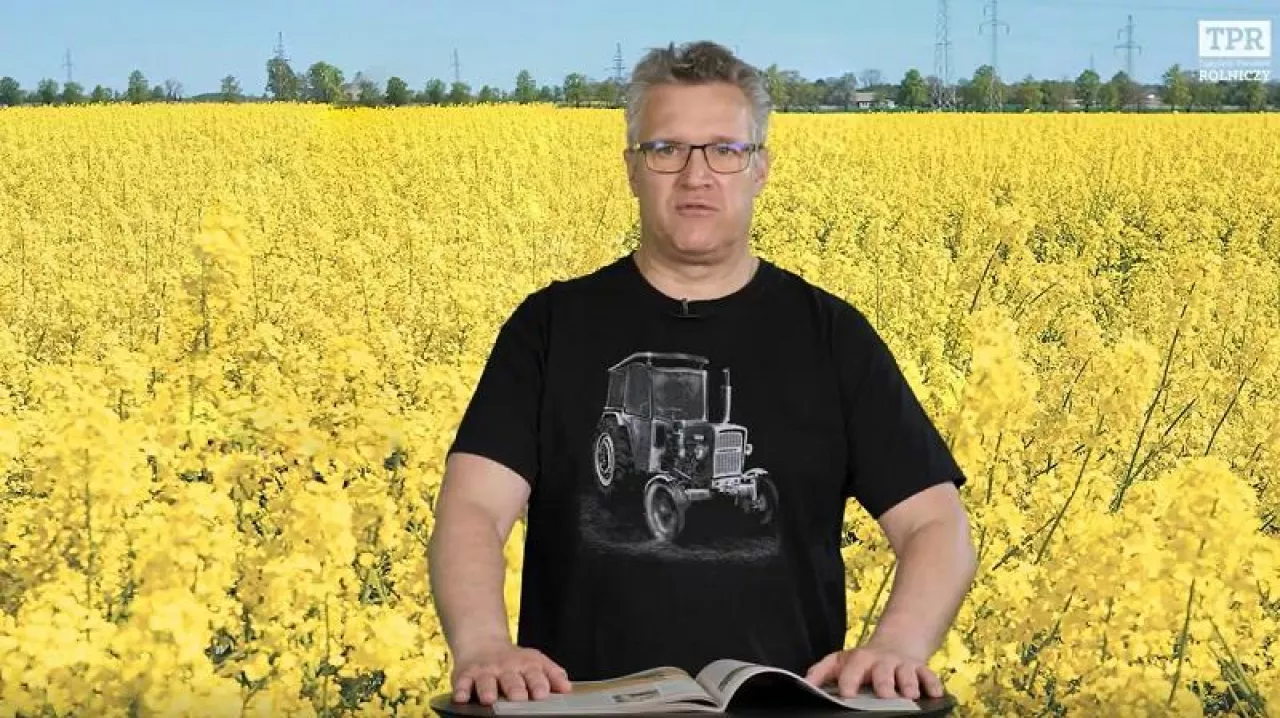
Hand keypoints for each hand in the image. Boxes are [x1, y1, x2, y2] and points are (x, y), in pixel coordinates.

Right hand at [450, 639, 572, 705]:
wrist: (482, 642)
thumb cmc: (513, 660)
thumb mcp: (536, 661)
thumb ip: (552, 674)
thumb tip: (567, 687)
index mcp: (525, 665)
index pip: (534, 674)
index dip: (538, 683)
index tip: (542, 693)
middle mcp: (505, 668)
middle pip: (511, 679)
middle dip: (515, 688)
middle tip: (519, 697)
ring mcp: (485, 671)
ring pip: (486, 681)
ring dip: (488, 689)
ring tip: (490, 698)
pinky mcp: (465, 675)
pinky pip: (462, 683)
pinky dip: (461, 689)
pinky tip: (461, 697)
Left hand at [804, 642, 943, 700]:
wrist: (895, 643)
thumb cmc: (864, 660)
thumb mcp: (840, 661)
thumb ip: (821, 672)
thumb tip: (803, 683)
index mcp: (860, 661)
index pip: (852, 670)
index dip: (849, 681)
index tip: (847, 694)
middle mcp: (882, 662)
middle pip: (883, 673)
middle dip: (884, 684)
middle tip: (884, 695)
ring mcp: (903, 666)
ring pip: (908, 674)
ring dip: (909, 684)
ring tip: (909, 694)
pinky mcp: (920, 670)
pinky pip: (930, 676)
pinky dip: (933, 685)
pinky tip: (934, 694)